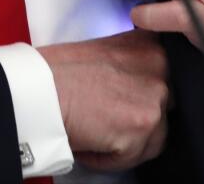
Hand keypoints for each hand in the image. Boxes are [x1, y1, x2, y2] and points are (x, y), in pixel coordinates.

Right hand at [36, 29, 167, 170]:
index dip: (143, 96)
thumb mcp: (103, 50)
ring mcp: (153, 97)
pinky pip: (132, 157)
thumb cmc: (56, 71)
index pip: (166, 80)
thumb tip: (135, 85)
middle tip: (105, 119)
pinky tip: (89, 142)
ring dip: (124, 143)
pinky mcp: (142, 126)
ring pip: (152, 138)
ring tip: (94, 132)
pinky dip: (108, 158)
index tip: (125, 102)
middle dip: (136, 120)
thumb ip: (130, 63)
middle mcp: (158, 67)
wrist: (37, 87)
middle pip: (162, 110)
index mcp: (148, 45)